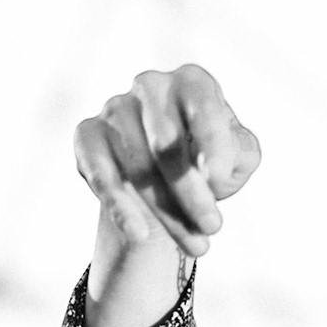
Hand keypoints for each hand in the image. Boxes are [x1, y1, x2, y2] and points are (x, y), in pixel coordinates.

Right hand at [74, 64, 260, 258]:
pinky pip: (101, 173)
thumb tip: (211, 171)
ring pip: (138, 168)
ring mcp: (115, 108)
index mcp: (192, 82)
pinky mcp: (88, 135)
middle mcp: (151, 85)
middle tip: (213, 227)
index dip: (213, 146)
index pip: (203, 109)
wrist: (166, 177)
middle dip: (192, 192)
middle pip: (166, 144)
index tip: (219, 182)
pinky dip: (120, 207)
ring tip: (197, 244)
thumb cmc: (208, 159)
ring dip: (167, 212)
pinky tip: (139, 234)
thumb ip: (239, 154)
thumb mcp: (239, 157)